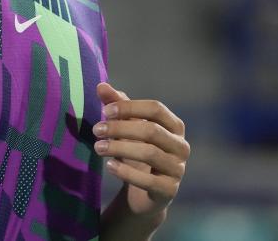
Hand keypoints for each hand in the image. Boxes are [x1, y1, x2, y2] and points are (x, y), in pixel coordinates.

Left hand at [94, 82, 189, 216]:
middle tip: (97, 130)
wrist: (143, 192)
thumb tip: (101, 85)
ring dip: (120, 148)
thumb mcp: (127, 128)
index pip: (156, 109)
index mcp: (174, 126)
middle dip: (121, 128)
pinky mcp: (169, 190)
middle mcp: (181, 145)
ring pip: (149, 153)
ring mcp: (178, 168)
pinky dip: (126, 172)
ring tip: (98, 147)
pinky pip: (148, 181)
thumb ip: (117, 106)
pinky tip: (109, 166)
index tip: (105, 111)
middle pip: (151, 130)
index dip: (130, 107)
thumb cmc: (137, 151)